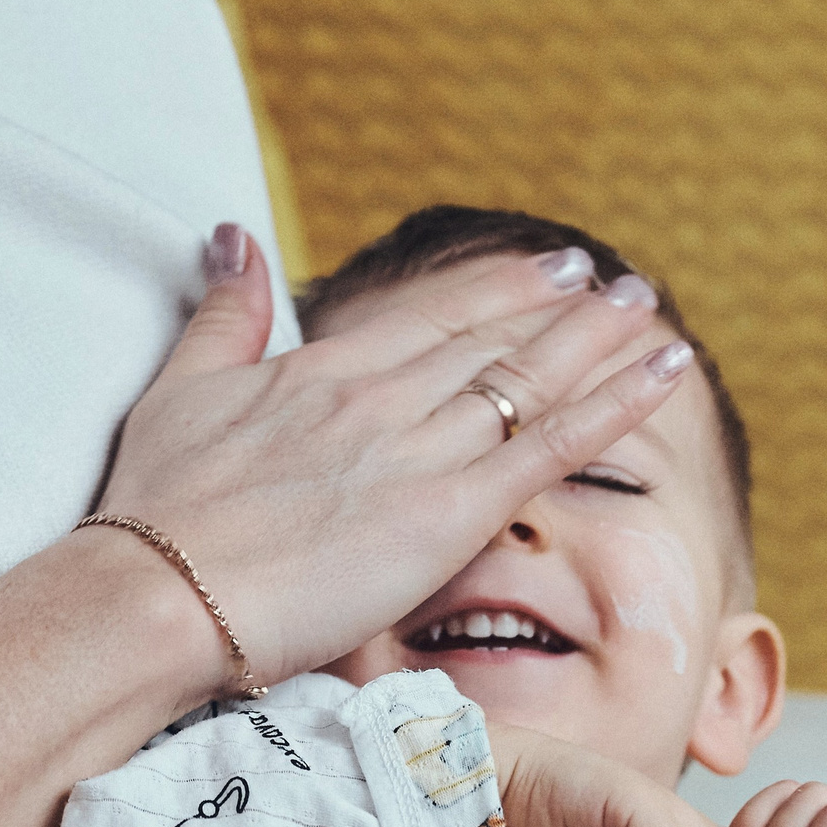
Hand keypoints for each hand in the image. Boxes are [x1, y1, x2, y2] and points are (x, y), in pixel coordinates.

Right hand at [99, 226, 691, 685]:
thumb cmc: (158, 508)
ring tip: (646, 313)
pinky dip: (619, 402)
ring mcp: (421, 448)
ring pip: (533, 379)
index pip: (433, 318)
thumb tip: (234, 236)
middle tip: (613, 284)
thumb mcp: (180, 390)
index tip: (544, 269)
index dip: (497, 290)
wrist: (158, 589)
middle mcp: (384, 396)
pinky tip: (668, 368)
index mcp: (325, 370)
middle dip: (561, 310)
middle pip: (493, 340)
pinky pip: (555, 445)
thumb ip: (223, 313)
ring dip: (602, 342)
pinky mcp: (450, 510)